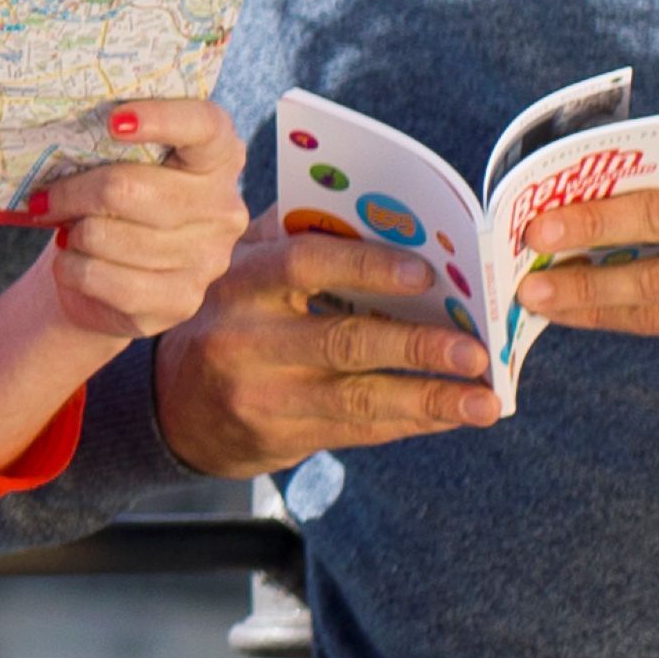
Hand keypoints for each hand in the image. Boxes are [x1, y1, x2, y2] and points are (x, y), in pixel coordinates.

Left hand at [0, 115, 234, 470]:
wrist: (111, 283)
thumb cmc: (116, 206)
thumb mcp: (121, 166)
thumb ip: (115, 146)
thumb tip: (61, 139)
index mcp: (219, 157)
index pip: (204, 126)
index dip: (161, 118)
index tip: (113, 121)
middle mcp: (224, 207)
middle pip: (128, 188)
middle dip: (72, 192)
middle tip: (44, 198)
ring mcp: (208, 259)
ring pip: (107, 236)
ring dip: (72, 234)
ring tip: (69, 233)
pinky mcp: (181, 301)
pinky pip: (102, 278)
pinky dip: (71, 269)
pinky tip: (72, 264)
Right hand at [156, 211, 510, 474]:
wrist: (175, 405)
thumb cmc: (231, 319)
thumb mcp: (243, 269)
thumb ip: (298, 237)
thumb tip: (391, 220)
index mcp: (241, 281)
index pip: (304, 264)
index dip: (365, 266)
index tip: (426, 273)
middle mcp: (244, 339)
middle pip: (341, 341)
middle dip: (416, 346)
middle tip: (475, 349)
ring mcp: (260, 395)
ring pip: (357, 397)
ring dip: (428, 398)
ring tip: (484, 401)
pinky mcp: (277, 437)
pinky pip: (356, 431)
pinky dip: (410, 422)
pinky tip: (451, 415)